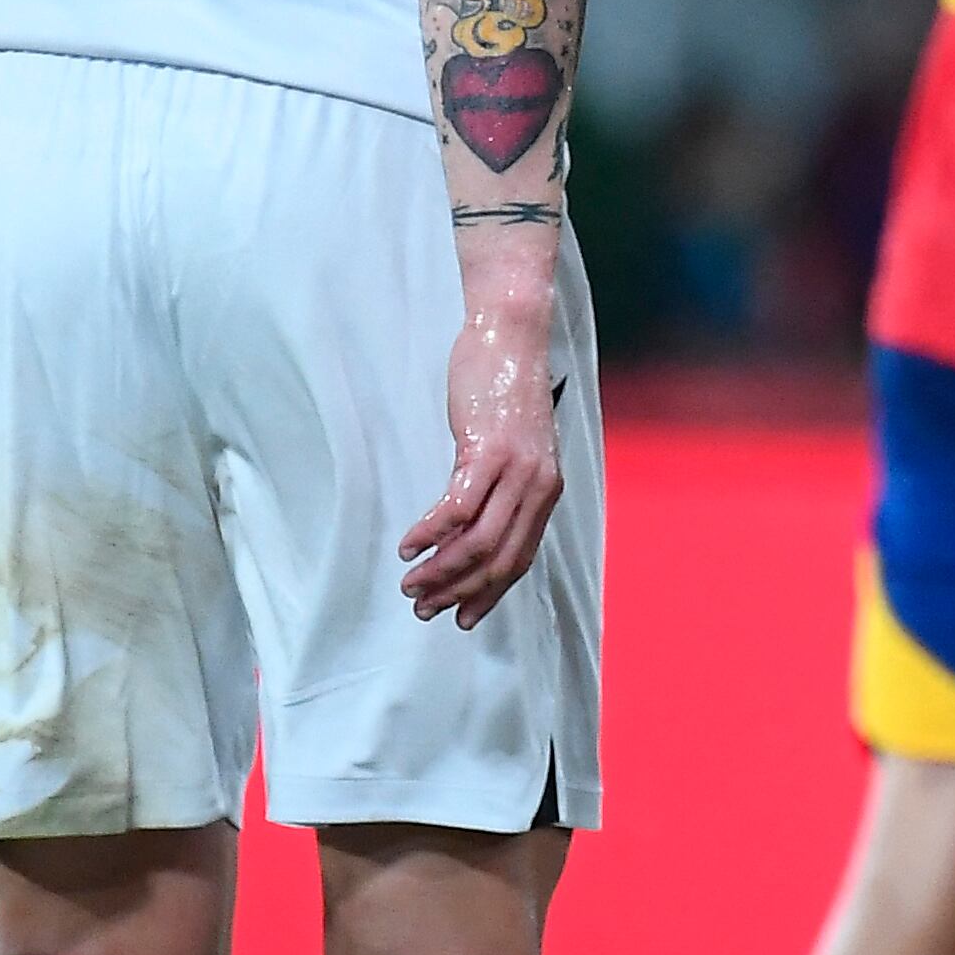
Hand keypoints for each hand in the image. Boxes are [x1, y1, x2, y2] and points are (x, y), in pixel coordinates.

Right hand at [402, 291, 563, 627]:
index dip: (488, 594)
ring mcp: (516, 470)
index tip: (461, 618)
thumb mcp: (514, 448)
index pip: (519, 559)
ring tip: (410, 584)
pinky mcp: (488, 450)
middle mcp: (538, 487)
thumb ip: (503, 487)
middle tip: (423, 608)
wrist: (512, 336)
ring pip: (477, 541)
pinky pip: (458, 507)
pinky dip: (431, 532)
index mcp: (546, 492)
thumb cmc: (505, 390)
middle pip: (498, 560)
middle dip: (458, 592)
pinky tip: (408, 545)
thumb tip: (472, 527)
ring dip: (440, 570)